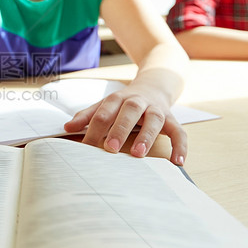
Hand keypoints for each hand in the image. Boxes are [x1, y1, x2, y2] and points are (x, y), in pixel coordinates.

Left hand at [64, 84, 186, 165]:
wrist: (153, 85)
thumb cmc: (125, 102)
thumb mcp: (105, 105)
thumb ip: (87, 116)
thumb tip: (67, 127)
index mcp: (117, 99)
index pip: (104, 113)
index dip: (95, 130)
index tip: (86, 148)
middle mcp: (137, 102)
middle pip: (129, 111)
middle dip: (120, 129)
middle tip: (111, 147)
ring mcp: (156, 109)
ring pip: (154, 119)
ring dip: (147, 136)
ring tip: (139, 154)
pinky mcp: (172, 118)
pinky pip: (179, 131)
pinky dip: (180, 146)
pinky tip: (177, 161)